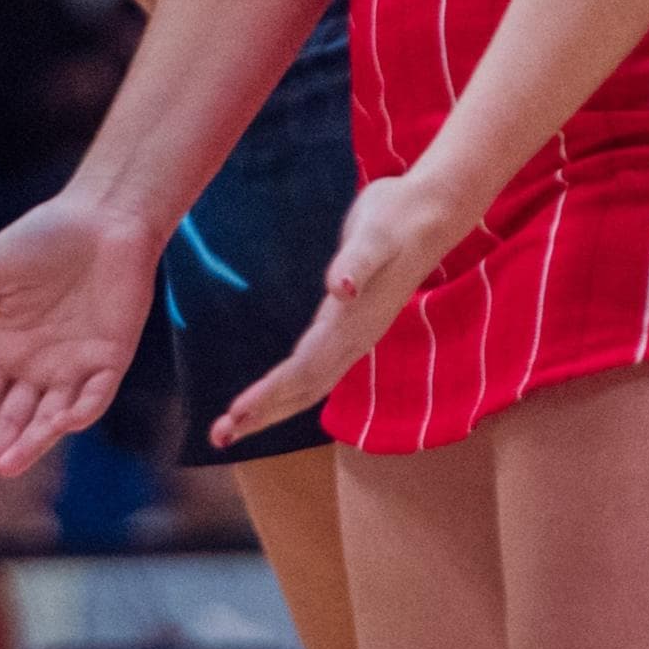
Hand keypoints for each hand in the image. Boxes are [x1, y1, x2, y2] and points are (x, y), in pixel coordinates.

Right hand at [0, 189, 160, 491]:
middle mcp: (38, 367)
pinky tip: (61, 424)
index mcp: (5, 350)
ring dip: (30, 444)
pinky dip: (79, 412)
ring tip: (6, 466)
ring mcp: (75, 366)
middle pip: (10, 422)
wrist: (103, 215)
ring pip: (50, 419)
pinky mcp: (111, 359)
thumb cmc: (44, 237)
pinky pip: (94, 396)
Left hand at [209, 172, 470, 449]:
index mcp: (352, 324)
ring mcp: (354, 334)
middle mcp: (353, 338)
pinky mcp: (351, 324)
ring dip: (272, 406)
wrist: (430, 211)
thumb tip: (341, 288)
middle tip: (219, 437)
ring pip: (309, 384)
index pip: (304, 370)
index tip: (236, 414)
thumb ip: (356, 262)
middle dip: (263, 414)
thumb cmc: (396, 217)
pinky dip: (287, 387)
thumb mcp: (374, 235)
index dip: (270, 395)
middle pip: (303, 389)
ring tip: (235, 425)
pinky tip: (273, 394)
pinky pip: (315, 368)